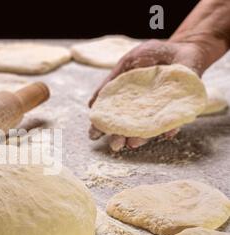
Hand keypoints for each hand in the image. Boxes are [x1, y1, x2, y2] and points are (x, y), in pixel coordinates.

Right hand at [88, 39, 206, 151]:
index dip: (101, 127)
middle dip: (119, 138)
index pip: (111, 117)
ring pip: (147, 130)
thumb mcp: (127, 63)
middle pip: (127, 128)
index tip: (94, 135)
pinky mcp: (177, 111)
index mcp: (125, 101)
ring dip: (140, 138)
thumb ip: (110, 82)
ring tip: (133, 143)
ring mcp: (158, 112)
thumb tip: (91, 104)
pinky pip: (173, 123)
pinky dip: (170, 129)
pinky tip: (166, 134)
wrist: (183, 48)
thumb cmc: (153, 55)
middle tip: (115, 145)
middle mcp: (140, 110)